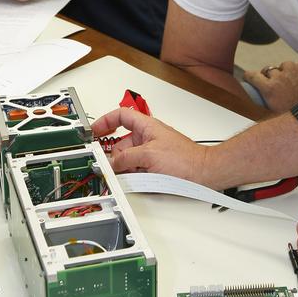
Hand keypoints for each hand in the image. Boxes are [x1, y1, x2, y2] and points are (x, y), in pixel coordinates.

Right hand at [93, 106, 208, 181]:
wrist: (203, 174)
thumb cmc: (186, 159)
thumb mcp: (149, 156)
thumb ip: (127, 158)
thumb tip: (112, 163)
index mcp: (147, 126)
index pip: (121, 116)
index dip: (105, 121)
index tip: (94, 131)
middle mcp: (147, 137)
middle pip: (121, 142)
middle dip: (115, 154)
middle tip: (108, 164)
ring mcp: (150, 152)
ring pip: (128, 158)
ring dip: (125, 167)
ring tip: (131, 174)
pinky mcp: (154, 165)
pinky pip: (136, 169)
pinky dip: (133, 175)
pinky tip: (138, 180)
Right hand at [245, 59, 297, 112]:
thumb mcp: (277, 117)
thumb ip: (266, 109)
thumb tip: (259, 113)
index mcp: (269, 89)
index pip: (252, 75)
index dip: (250, 76)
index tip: (249, 77)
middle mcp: (279, 77)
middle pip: (269, 70)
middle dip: (273, 77)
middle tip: (280, 85)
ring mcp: (293, 70)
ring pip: (284, 65)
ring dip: (287, 72)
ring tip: (295, 82)